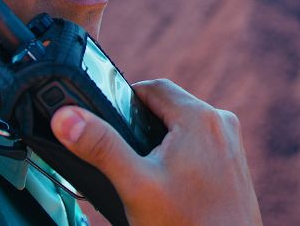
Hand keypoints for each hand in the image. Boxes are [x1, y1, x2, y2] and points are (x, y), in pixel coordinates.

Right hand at [50, 79, 262, 225]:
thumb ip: (100, 148)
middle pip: (167, 106)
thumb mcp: (135, 185)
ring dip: (160, 141)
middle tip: (123, 157)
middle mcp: (221, 122)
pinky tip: (167, 184)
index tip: (107, 124)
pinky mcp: (234, 162)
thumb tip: (65, 117)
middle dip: (141, 125)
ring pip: (183, 126)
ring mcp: (231, 143)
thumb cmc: (187, 225)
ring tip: (143, 174)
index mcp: (200, 117)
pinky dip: (179, 154)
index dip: (124, 101)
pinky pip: (199, 144)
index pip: (152, 87)